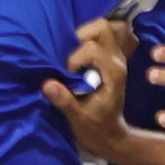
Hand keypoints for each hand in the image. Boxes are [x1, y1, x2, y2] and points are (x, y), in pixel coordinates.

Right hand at [40, 17, 133, 156]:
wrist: (109, 135)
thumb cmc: (95, 127)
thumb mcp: (78, 117)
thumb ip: (64, 100)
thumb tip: (46, 84)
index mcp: (114, 73)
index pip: (93, 49)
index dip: (74, 59)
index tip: (68, 76)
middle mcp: (118, 61)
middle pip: (103, 28)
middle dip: (81, 36)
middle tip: (69, 55)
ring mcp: (115, 58)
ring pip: (102, 29)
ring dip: (83, 36)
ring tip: (71, 54)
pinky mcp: (108, 59)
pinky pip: (99, 38)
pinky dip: (85, 41)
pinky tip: (75, 57)